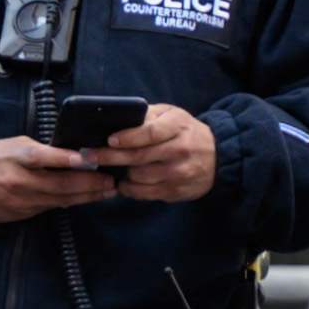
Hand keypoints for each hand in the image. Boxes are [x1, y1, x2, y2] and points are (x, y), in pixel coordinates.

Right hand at [0, 134, 120, 222]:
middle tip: (111, 182)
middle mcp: (20, 180)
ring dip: (85, 197)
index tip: (91, 160)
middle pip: (60, 184)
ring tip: (106, 192)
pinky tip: (82, 199)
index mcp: (17, 157)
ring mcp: (20, 200)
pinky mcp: (20, 214)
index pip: (45, 157)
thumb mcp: (12, 145)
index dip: (69, 159)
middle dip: (90, 185)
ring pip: (59, 200)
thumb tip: (70, 154)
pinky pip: (48, 208)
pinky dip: (67, 203)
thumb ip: (39, 151)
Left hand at [91, 103, 216, 203]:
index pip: (151, 132)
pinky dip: (130, 189)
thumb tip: (117, 119)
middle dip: (111, 157)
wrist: (218, 156)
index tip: (110, 140)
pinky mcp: (177, 192)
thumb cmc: (186, 131)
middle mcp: (180, 150)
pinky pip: (146, 194)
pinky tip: (122, 182)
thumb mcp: (172, 115)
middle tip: (90, 156)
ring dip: (120, 173)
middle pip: (140, 157)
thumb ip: (148, 115)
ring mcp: (179, 174)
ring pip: (140, 177)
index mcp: (178, 126)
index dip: (128, 137)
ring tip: (106, 168)